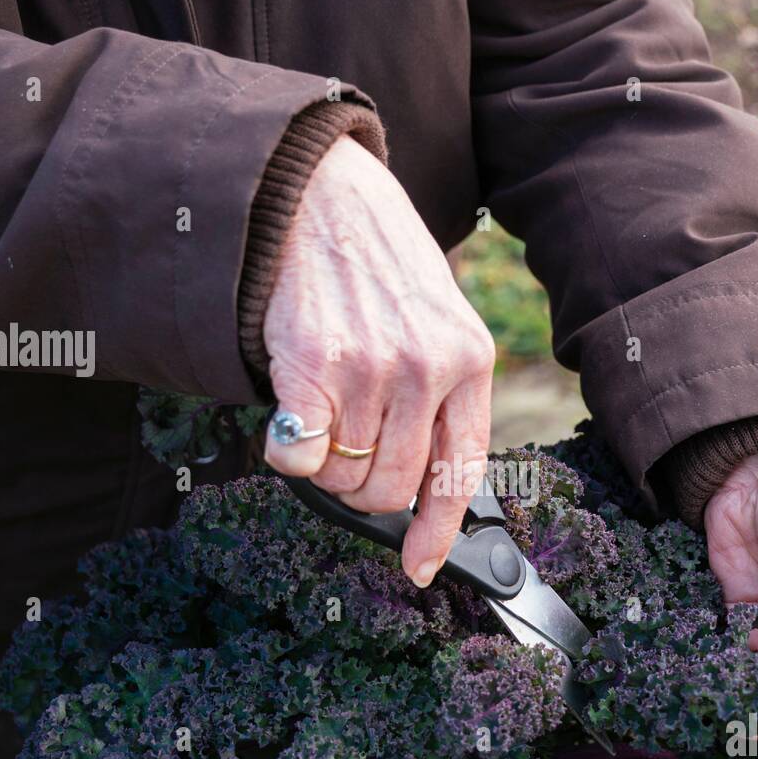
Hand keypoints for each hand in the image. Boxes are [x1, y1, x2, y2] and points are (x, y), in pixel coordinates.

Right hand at [262, 135, 495, 585]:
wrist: (320, 192)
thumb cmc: (375, 260)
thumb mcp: (436, 316)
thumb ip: (437, 391)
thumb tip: (415, 481)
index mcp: (469, 360)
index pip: (459, 471)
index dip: (437, 529)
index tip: (420, 566)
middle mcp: (428, 369)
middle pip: (393, 488)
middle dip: (362, 490)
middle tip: (344, 451)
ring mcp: (373, 369)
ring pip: (345, 478)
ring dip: (324, 464)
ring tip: (320, 411)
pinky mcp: (315, 365)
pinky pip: (300, 457)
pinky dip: (288, 452)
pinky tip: (290, 417)